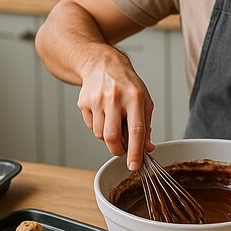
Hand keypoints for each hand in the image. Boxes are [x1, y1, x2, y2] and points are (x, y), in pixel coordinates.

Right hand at [76, 55, 154, 170]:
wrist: (102, 64)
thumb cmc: (127, 84)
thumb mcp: (144, 100)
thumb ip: (146, 125)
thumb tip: (147, 148)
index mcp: (135, 98)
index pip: (136, 130)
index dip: (135, 151)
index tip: (134, 166)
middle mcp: (114, 98)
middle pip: (112, 137)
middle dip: (117, 150)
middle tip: (122, 151)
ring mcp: (97, 100)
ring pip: (99, 134)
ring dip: (107, 137)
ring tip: (114, 122)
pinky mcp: (84, 102)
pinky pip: (90, 126)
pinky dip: (98, 126)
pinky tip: (103, 114)